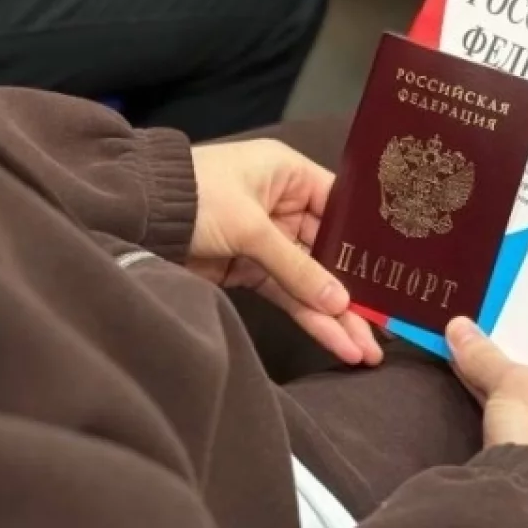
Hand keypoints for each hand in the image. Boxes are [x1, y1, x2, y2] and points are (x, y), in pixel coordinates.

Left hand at [189, 140, 382, 365]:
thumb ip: (297, 267)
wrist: (135, 215)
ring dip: (335, 315)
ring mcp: (267, 241)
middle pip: (329, 253)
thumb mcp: (251, 227)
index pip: (340, 209)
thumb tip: (341, 302)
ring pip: (311, 281)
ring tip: (363, 352)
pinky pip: (287, 295)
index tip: (392, 275)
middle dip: (354, 293)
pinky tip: (335, 341)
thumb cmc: (196, 197)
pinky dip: (308, 317)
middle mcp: (284, 205)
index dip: (364, 244)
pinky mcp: (248, 270)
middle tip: (382, 331)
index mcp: (289, 175)